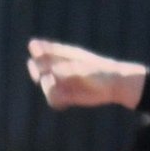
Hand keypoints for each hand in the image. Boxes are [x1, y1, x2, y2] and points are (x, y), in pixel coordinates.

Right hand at [26, 39, 146, 110]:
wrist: (114, 85)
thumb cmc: (99, 71)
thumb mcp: (83, 68)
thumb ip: (67, 69)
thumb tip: (50, 74)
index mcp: (59, 53)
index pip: (37, 48)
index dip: (36, 51)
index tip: (39, 53)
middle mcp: (57, 66)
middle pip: (35, 67)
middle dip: (37, 71)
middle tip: (45, 75)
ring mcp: (60, 81)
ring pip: (44, 84)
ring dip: (49, 88)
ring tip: (62, 91)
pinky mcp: (65, 95)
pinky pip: (53, 100)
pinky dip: (56, 101)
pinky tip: (65, 102)